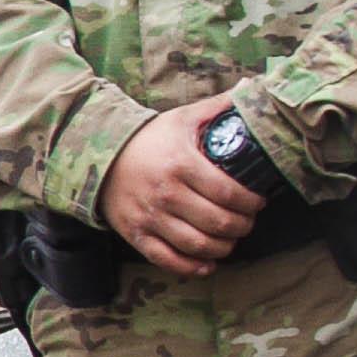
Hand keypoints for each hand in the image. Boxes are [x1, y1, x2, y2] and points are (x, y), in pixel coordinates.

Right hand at [100, 94, 269, 277]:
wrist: (97, 155)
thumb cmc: (148, 139)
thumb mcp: (182, 118)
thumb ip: (218, 107)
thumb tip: (252, 89)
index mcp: (180, 163)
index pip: (228, 192)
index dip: (251, 202)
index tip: (258, 201)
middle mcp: (166, 193)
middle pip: (217, 222)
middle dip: (242, 225)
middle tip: (247, 220)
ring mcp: (150, 217)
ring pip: (197, 245)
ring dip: (223, 247)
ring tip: (231, 238)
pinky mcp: (136, 234)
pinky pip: (169, 260)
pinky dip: (193, 267)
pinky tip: (208, 262)